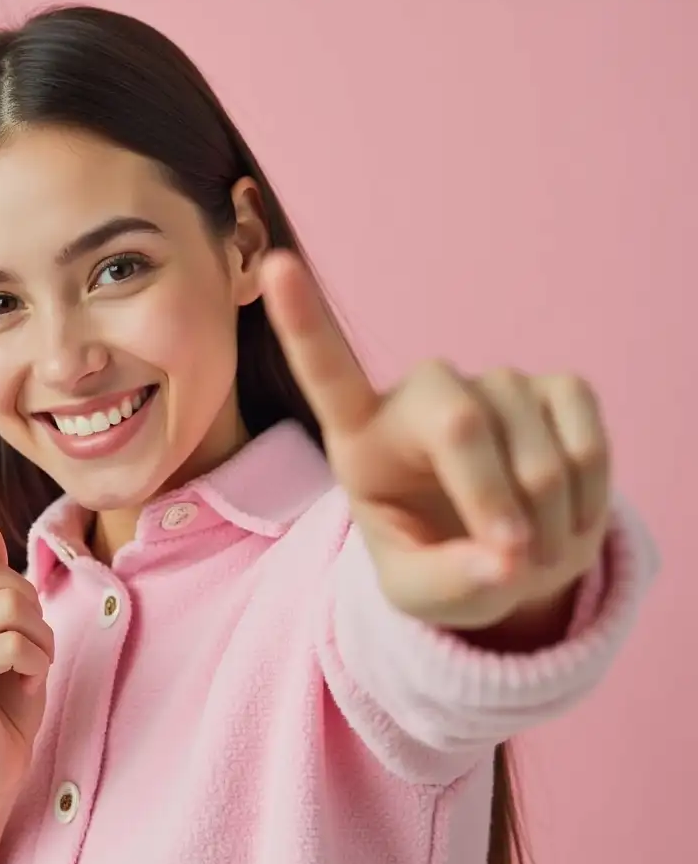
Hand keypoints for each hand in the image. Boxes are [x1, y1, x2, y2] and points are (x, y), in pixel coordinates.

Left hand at [260, 250, 610, 629]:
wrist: (502, 557)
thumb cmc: (439, 565)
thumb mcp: (419, 596)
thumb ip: (449, 584)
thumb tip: (506, 561)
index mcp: (361, 435)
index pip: (326, 372)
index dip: (303, 320)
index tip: (276, 268)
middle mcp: (421, 394)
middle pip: (460, 423)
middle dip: (494, 500)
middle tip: (515, 563)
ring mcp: (488, 383)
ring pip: (533, 445)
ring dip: (549, 520)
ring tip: (535, 553)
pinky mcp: (550, 387)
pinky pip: (583, 434)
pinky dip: (588, 490)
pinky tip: (569, 512)